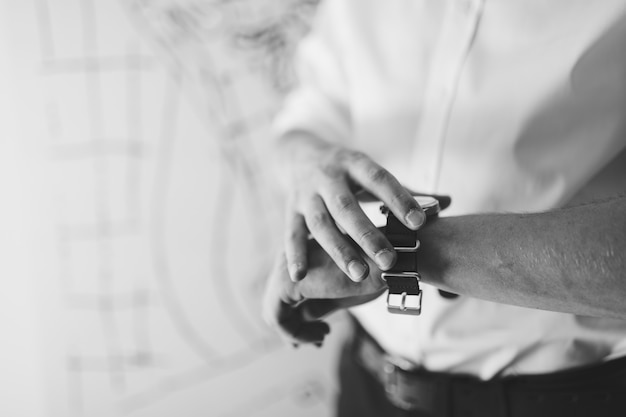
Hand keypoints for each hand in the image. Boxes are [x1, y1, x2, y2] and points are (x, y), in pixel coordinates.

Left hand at [263, 238, 385, 344]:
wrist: (389, 263)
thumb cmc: (374, 274)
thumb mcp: (342, 293)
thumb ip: (320, 304)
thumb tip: (303, 319)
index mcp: (306, 256)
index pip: (291, 293)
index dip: (300, 318)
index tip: (323, 334)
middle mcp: (293, 258)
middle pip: (280, 302)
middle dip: (296, 327)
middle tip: (320, 341)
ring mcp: (287, 268)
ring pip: (275, 310)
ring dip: (297, 332)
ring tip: (323, 338)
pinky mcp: (286, 283)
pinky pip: (277, 317)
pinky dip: (294, 333)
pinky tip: (321, 335)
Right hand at [278, 132, 425, 281]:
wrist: (298, 155)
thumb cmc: (347, 171)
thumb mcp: (372, 173)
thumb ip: (407, 191)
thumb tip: (448, 203)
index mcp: (354, 162)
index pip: (378, 178)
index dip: (398, 198)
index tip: (419, 223)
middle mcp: (327, 176)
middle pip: (346, 206)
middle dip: (367, 234)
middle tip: (389, 259)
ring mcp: (306, 194)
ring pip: (320, 223)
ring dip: (338, 249)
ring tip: (358, 274)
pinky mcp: (289, 210)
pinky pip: (290, 234)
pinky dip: (294, 256)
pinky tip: (301, 277)